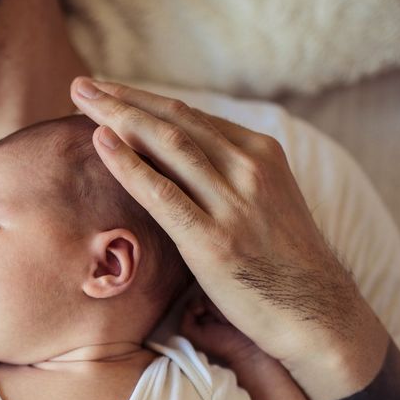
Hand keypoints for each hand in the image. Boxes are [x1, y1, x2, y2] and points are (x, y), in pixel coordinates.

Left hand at [70, 77, 389, 399]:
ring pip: (167, 145)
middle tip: (82, 85)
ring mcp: (234, 202)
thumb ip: (228, 179)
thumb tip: (178, 168)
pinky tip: (101, 142)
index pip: (192, 116)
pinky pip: (162, 193)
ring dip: (118, 118)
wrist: (318, 314)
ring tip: (81, 100)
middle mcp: (249, 168)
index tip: (109, 90)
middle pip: (174, 120)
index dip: (145, 100)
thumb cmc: (283, 265)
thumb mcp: (265, 204)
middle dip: (123, 99)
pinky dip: (128, 164)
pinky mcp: (214, 241)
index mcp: (261, 153)